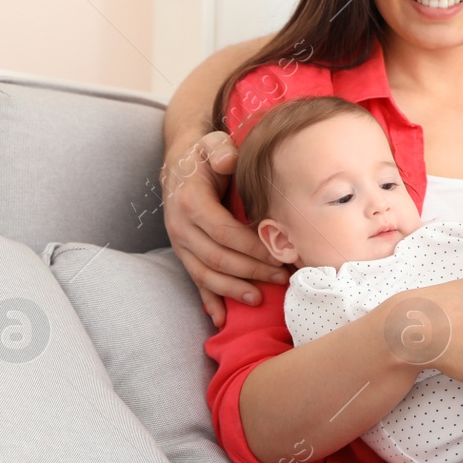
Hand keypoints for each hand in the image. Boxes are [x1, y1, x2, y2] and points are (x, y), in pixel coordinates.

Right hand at [162, 129, 288, 326]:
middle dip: (251, 271)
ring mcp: (180, 243)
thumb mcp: (211, 144)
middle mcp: (180, 226)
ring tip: (259, 299)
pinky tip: (221, 319)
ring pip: (205, 274)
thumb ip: (220, 150)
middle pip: (218, 257)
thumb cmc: (204, 155)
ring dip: (232, 289)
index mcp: (190, 202)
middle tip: (282, 277)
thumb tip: (230, 159)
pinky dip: (208, 301)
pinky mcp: (184, 253)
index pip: (223, 232)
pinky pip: (195, 281)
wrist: (180, 164)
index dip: (251, 246)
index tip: (278, 254)